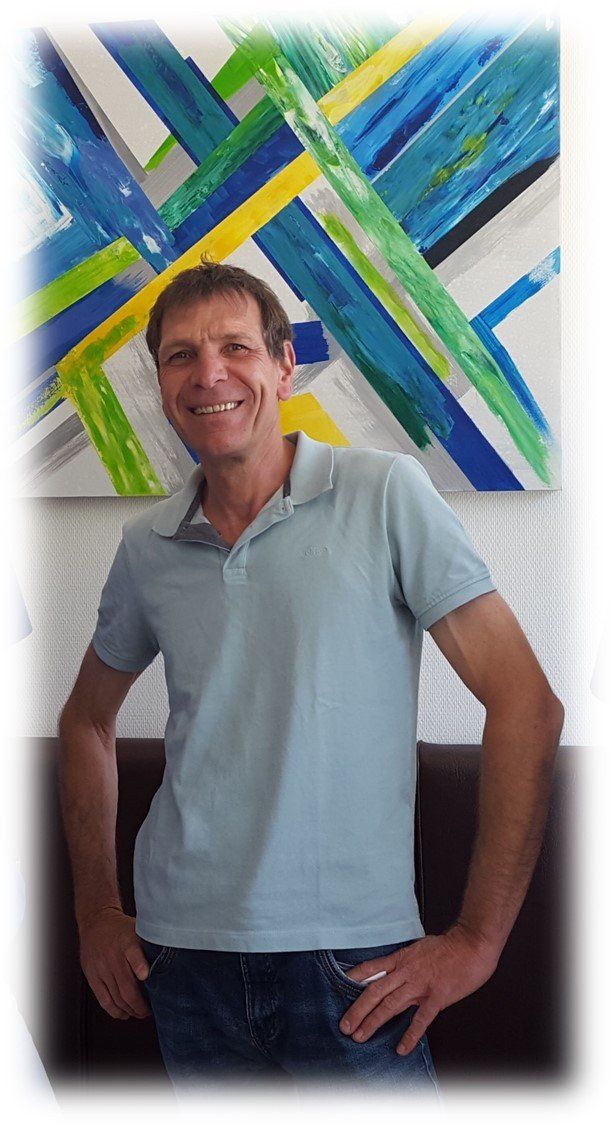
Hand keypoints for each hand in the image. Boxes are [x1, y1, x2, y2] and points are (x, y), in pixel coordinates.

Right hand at [78, 906, 152, 1019]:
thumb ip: (150, 945)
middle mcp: (113, 956)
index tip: (146, 975)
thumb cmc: (122, 929)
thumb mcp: (138, 929)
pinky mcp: (92, 977)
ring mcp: (101, 968)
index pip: (133, 952)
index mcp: (127, 941)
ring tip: (140, 1013)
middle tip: (150, 1011)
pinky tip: (124, 1013)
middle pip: (126, 986)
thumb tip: (174, 958)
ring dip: (130, 1010)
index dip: (139, 965)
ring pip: (116, 997)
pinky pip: (104, 1000)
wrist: (96, 922)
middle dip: (140, 1004)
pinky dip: (115, 1010)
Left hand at [338, 924, 499, 1055]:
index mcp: (402, 959)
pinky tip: (401, 1048)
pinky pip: (421, 1019)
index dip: (354, 978)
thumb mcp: (419, 948)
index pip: (372, 968)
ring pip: (390, 1005)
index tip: (339, 988)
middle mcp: (407, 972)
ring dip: (373, 1022)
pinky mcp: (437, 996)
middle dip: (357, 1010)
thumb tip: (393, 971)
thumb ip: (405, 962)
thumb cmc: (449, 947)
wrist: (471, 943)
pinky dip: (410, 1035)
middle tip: (345, 1026)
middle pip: (375, 991)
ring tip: (360, 1036)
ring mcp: (421, 985)